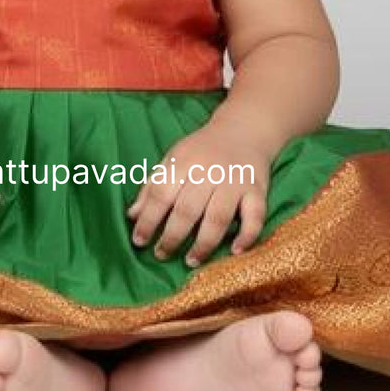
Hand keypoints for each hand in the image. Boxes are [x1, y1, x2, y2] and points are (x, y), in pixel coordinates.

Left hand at [125, 119, 273, 266]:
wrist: (244, 129)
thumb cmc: (202, 150)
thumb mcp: (173, 160)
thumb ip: (152, 187)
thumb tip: (132, 216)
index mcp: (184, 162)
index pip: (161, 194)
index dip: (148, 220)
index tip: (139, 241)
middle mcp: (209, 171)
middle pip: (188, 209)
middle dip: (172, 236)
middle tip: (161, 254)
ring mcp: (235, 181)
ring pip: (218, 217)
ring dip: (203, 244)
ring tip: (191, 260)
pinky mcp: (257, 190)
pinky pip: (255, 216)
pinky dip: (246, 235)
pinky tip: (235, 251)